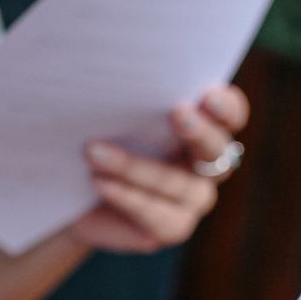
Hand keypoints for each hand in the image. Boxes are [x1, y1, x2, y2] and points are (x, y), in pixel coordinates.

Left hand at [73, 84, 250, 252]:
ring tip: (93, 151)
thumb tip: (113, 72)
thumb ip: (126, 97)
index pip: (231, 114)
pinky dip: (126, 197)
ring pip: (177, 183)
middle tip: (177, 112)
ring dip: (134, 166)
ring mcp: (194, 199)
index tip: (208, 93)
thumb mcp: (108, 114)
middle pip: (217, 150)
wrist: (69, 197)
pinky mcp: (172, 228)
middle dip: (198, 130)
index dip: (226, 106)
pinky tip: (99, 183)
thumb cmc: (96, 140)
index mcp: (203, 126)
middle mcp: (208, 164)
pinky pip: (156, 214)